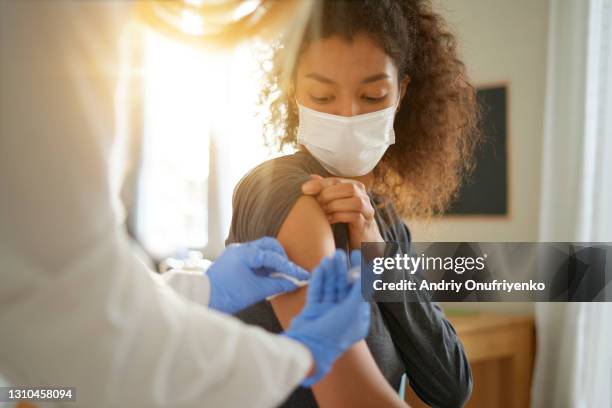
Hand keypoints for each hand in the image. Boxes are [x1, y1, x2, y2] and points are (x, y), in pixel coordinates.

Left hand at [207, 237, 309, 313]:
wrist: (202, 300)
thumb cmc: (227, 295)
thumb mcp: (255, 291)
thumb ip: (277, 285)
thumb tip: (294, 284)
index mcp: (245, 253)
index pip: (274, 256)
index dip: (290, 267)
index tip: (303, 275)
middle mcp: (240, 249)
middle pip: (269, 246)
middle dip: (282, 258)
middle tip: (291, 272)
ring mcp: (236, 254)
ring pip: (262, 251)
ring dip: (273, 263)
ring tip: (282, 277)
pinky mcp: (233, 261)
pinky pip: (254, 259)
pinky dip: (264, 267)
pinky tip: (270, 278)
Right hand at [284, 250, 369, 386]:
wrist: (310, 349)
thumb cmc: (337, 331)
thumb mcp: (355, 307)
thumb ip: (363, 287)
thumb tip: (375, 269)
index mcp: (357, 316)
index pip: (360, 289)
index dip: (360, 271)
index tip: (357, 255)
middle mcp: (343, 313)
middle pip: (344, 286)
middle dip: (343, 269)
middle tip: (341, 253)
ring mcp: (327, 312)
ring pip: (330, 287)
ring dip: (331, 272)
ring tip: (331, 257)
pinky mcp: (313, 311)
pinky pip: (317, 292)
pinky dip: (319, 280)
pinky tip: (321, 268)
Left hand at [302, 175, 383, 248]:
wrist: (363, 240)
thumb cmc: (345, 220)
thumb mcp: (335, 203)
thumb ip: (326, 190)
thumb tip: (311, 177)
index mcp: (355, 187)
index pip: (337, 180)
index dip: (320, 184)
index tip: (304, 189)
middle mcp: (363, 196)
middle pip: (349, 188)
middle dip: (328, 194)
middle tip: (316, 203)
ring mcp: (367, 210)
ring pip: (355, 201)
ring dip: (335, 205)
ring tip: (322, 212)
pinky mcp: (366, 224)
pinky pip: (355, 216)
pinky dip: (339, 217)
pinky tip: (328, 221)